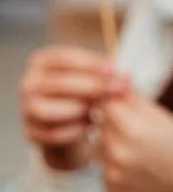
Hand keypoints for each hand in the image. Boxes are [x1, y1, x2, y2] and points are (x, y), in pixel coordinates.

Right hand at [19, 46, 127, 170]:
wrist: (72, 129)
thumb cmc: (85, 95)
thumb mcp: (97, 80)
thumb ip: (108, 76)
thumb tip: (126, 78)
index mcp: (43, 62)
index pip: (65, 58)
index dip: (91, 63)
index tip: (114, 70)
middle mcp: (29, 83)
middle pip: (60, 83)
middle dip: (93, 86)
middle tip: (117, 90)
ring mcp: (27, 108)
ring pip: (51, 109)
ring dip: (80, 110)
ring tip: (96, 111)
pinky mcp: (32, 132)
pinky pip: (54, 133)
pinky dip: (75, 130)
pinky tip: (88, 126)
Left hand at [100, 89, 172, 191]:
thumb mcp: (160, 114)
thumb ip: (132, 95)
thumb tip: (113, 75)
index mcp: (132, 128)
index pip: (105, 102)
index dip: (115, 101)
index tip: (126, 106)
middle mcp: (118, 152)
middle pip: (100, 124)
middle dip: (114, 124)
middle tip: (140, 133)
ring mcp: (113, 174)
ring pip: (100, 147)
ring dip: (112, 145)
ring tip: (140, 152)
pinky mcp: (111, 190)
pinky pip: (104, 169)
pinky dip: (116, 166)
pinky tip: (138, 168)